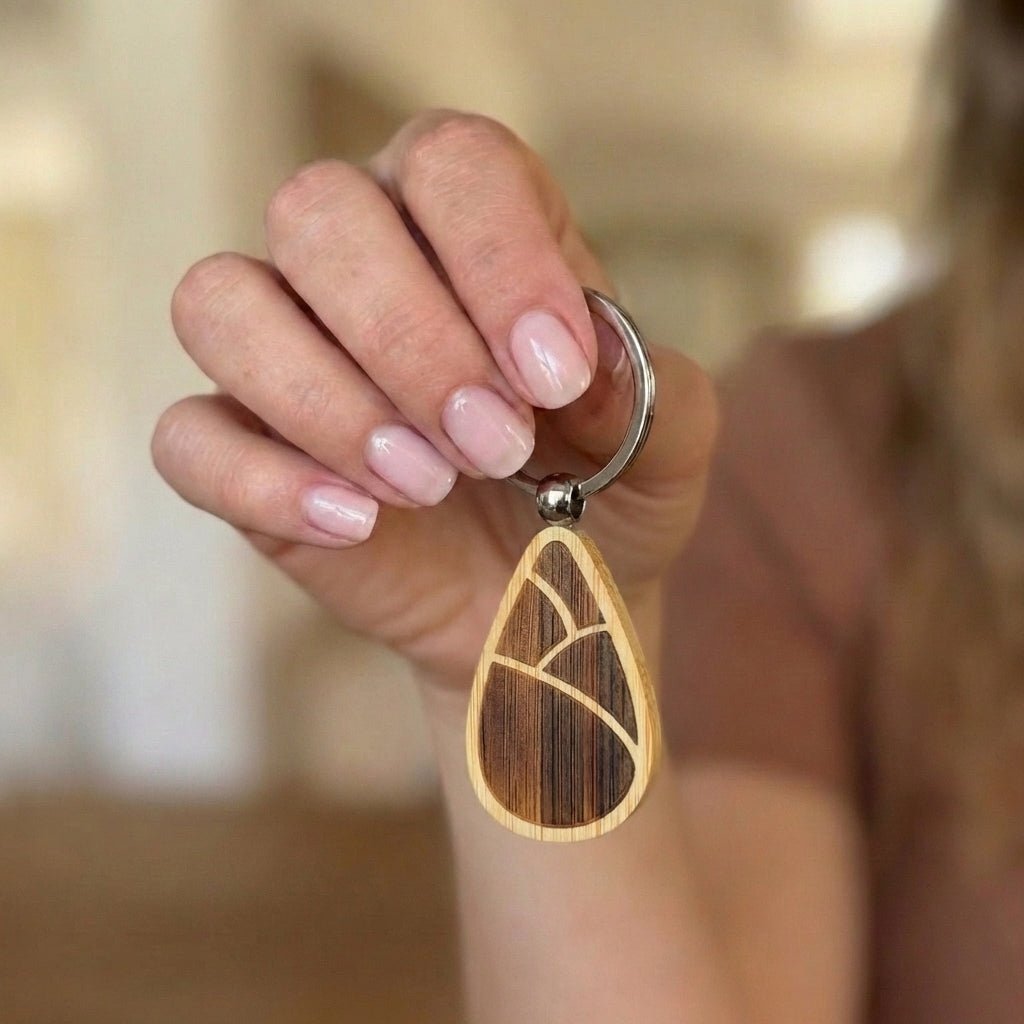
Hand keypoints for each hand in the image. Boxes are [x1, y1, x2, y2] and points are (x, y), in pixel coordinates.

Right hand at [152, 110, 717, 686]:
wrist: (546, 599)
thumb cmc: (603, 500)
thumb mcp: (665, 452)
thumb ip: (654, 396)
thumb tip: (587, 367)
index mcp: (468, 224)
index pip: (451, 163)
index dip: (498, 256)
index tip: (554, 377)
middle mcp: (360, 260)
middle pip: (319, 213)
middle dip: (412, 339)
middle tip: (492, 446)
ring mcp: (284, 352)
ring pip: (222, 303)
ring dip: (328, 399)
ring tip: (425, 486)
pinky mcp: (239, 449)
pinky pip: (187, 436)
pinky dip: (264, 479)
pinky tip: (357, 523)